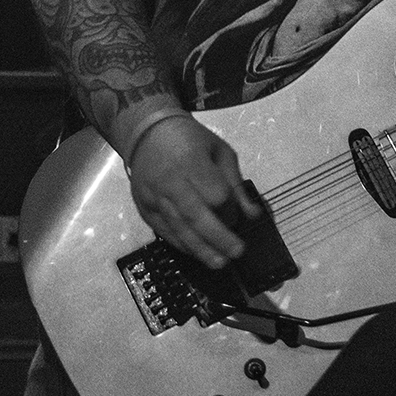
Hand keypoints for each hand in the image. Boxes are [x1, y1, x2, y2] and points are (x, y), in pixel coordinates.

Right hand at [124, 112, 259, 268]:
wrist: (146, 132)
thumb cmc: (189, 139)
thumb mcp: (219, 151)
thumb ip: (235, 184)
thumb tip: (252, 215)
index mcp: (191, 162)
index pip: (215, 195)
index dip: (229, 209)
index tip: (237, 217)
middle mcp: (170, 181)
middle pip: (196, 216)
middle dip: (218, 238)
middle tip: (236, 253)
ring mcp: (153, 196)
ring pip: (179, 228)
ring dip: (200, 249)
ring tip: (219, 263)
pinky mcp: (143, 208)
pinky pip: (164, 231)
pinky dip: (181, 244)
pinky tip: (196, 253)